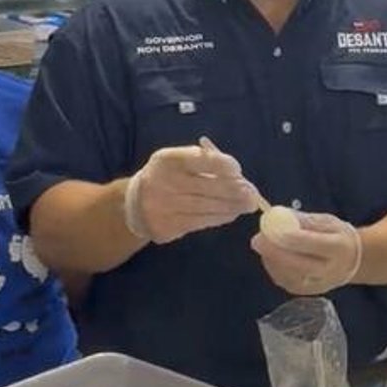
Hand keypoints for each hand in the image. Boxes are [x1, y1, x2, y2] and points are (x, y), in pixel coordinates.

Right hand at [124, 143, 258, 244]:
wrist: (134, 204)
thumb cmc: (166, 176)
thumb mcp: (178, 161)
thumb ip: (204, 162)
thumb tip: (239, 175)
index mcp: (167, 160)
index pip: (199, 160)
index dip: (222, 165)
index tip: (238, 170)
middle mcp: (163, 183)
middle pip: (207, 187)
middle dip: (234, 191)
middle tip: (252, 194)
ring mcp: (164, 207)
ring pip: (206, 208)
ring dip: (231, 207)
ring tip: (247, 205)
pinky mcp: (167, 227)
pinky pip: (200, 222)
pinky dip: (219, 218)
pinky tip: (231, 214)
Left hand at [252, 212, 361, 294]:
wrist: (351, 261)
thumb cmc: (336, 236)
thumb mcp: (327, 221)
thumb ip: (304, 221)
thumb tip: (279, 216)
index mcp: (339, 248)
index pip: (312, 244)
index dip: (289, 237)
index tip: (271, 227)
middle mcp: (330, 271)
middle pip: (298, 264)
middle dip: (274, 252)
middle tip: (256, 240)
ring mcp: (317, 285)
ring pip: (288, 275)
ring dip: (271, 259)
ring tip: (263, 243)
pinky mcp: (305, 292)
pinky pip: (284, 281)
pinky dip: (273, 267)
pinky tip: (269, 255)